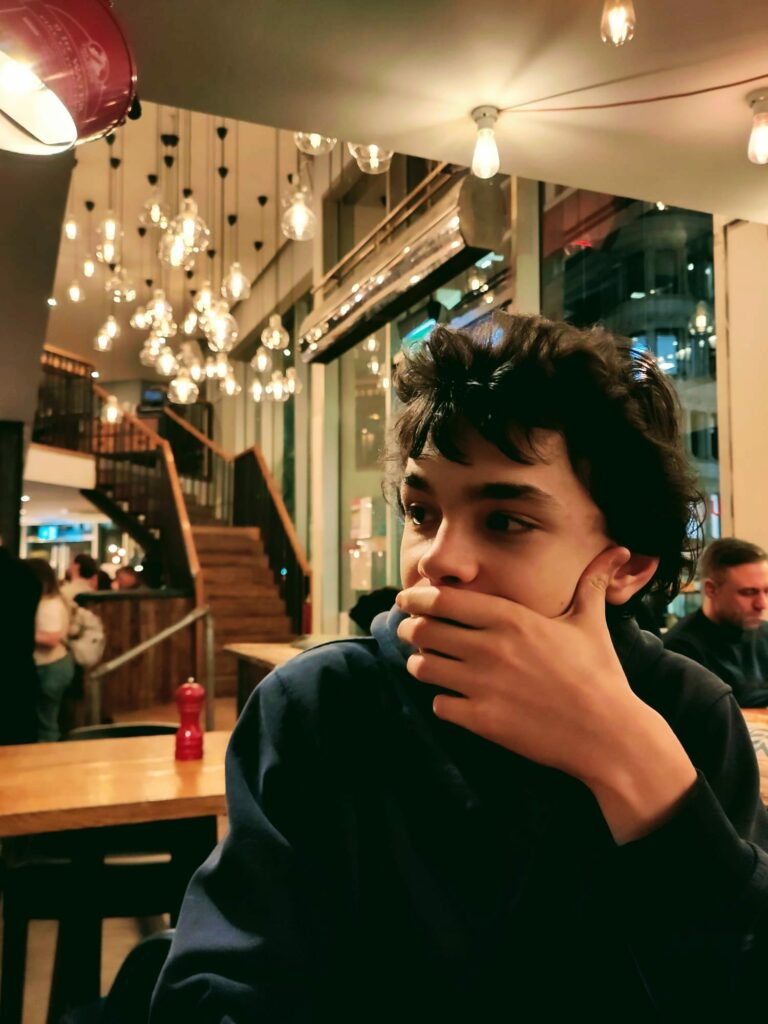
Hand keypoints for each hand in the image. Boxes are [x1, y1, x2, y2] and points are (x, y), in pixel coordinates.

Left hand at [397, 545, 696, 841]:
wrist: (608, 734)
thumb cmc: (599, 675)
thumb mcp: (590, 622)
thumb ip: (591, 583)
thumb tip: (617, 550)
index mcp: (511, 618)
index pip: (443, 600)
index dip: (417, 597)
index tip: (407, 598)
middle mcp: (490, 648)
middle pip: (424, 631)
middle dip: (410, 629)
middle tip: (409, 630)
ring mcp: (482, 685)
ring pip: (424, 668)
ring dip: (420, 664)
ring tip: (425, 663)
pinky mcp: (482, 720)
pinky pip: (439, 705)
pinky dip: (441, 701)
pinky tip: (451, 699)